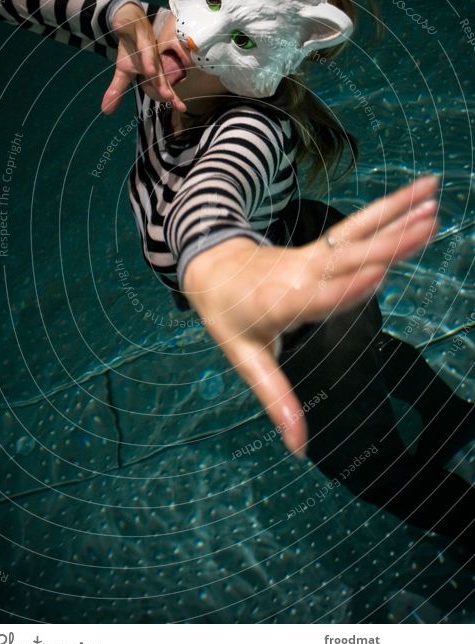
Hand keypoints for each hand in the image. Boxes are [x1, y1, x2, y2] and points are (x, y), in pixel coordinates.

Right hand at [101, 1, 186, 114]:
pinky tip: (138, 50)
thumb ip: (116, 91)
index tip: (181, 108)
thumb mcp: (122, 72)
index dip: (173, 97)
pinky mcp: (138, 32)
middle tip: (169, 97)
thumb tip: (105, 111)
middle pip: (159, 73)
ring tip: (150, 72)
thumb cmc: (131, 50)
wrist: (129, 24)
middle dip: (164, 85)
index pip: (164, 86)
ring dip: (150, 63)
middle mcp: (153, 59)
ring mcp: (147, 45)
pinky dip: (139, 43)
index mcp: (152, 70)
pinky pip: (140, 39)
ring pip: (150, 55)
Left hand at [183, 175, 440, 457]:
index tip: (378, 273)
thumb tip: (298, 448)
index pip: (318, 296)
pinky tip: (421, 194)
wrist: (211, 268)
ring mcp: (314, 254)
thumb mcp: (245, 360)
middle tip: (426, 227)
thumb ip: (275, 400)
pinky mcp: (323, 245)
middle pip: (348, 258)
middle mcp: (301, 273)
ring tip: (432, 203)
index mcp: (280, 303)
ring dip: (397, 216)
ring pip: (359, 234)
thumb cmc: (228, 317)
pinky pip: (360, 225)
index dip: (346, 287)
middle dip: (387, 243)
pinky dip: (390, 208)